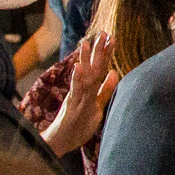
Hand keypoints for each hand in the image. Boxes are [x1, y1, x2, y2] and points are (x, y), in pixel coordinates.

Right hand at [40, 32, 119, 157]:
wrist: (60, 142)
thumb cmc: (78, 125)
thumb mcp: (97, 106)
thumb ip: (105, 91)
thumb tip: (114, 73)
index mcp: (88, 89)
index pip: (99, 69)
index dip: (106, 54)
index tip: (112, 39)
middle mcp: (82, 90)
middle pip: (92, 68)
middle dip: (98, 51)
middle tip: (104, 33)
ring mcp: (76, 97)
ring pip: (82, 76)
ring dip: (85, 59)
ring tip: (87, 43)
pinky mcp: (71, 106)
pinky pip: (75, 92)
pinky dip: (77, 79)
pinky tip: (79, 67)